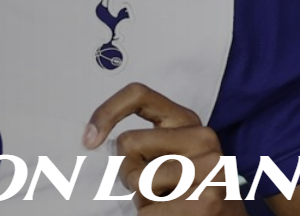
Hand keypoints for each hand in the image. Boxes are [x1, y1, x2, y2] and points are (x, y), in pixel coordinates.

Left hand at [84, 82, 244, 213]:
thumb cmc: (190, 190)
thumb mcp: (168, 155)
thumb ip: (144, 143)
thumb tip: (95, 140)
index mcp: (186, 120)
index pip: (139, 94)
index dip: (106, 112)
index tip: (89, 139)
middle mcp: (203, 137)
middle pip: (128, 142)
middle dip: (127, 171)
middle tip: (150, 187)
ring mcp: (210, 168)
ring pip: (138, 178)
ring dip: (142, 199)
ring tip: (166, 202)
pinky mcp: (208, 200)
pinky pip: (151, 211)